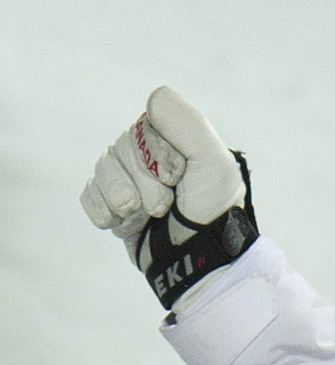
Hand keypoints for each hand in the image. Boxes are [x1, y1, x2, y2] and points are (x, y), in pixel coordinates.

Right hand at [81, 88, 247, 298]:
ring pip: (103, 170)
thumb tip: (153, 100)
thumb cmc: (213, 214)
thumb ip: (188, 124)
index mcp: (174, 141)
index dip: (160, 156)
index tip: (182, 178)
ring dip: (126, 200)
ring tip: (150, 217)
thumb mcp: (215, 165)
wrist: (198, 264)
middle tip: (168, 206)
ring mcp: (130, 182)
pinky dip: (104, 211)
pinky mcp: (114, 208)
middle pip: (121, 148)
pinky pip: (89, 194)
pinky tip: (126, 223)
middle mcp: (151, 157)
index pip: (144, 126)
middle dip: (145, 183)